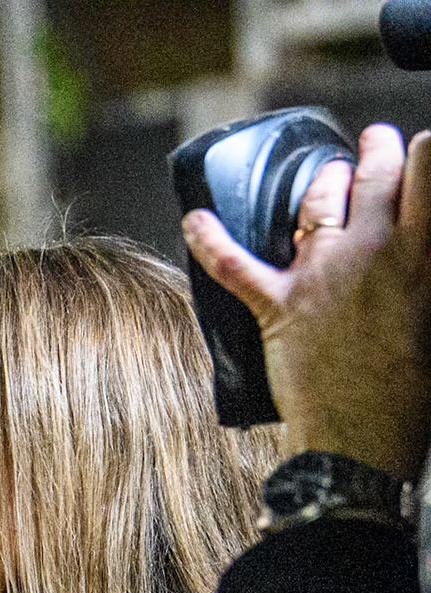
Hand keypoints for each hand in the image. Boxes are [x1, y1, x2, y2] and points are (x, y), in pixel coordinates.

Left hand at [182, 124, 430, 479]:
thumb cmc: (410, 393)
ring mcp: (322, 275)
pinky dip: (208, 239)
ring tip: (331, 174)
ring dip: (324, 181)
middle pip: (376, 173)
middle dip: (378, 149)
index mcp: (421, 255)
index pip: (429, 170)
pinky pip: (233, 263)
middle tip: (379, 144)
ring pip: (316, 201)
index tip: (425, 152)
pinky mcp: (278, 305)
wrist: (361, 442)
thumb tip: (415, 256)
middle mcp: (372, 251)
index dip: (426, 152)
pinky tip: (192, 217)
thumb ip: (422, 272)